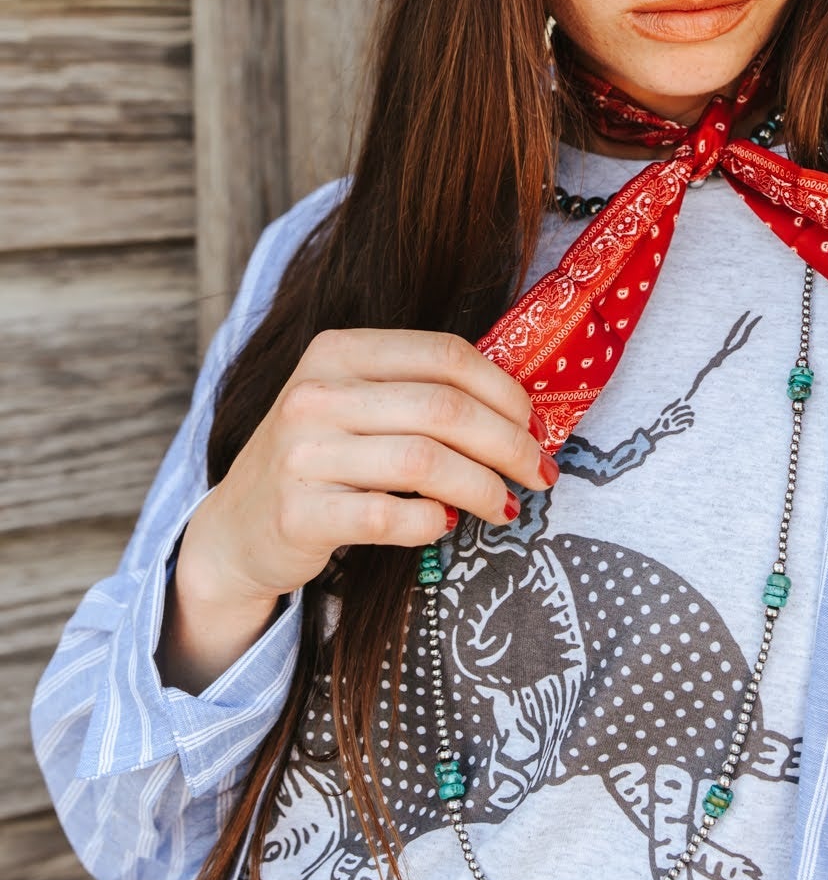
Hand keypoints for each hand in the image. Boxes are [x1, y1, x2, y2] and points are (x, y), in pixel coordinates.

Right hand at [159, 330, 553, 690]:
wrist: (236, 528)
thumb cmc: (321, 461)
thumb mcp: (356, 404)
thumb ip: (419, 392)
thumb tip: (523, 410)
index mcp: (338, 351)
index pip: (444, 354)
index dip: (504, 390)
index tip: (536, 424)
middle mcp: (315, 394)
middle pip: (445, 408)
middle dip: (509, 443)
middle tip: (538, 472)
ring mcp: (302, 453)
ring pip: (425, 462)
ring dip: (484, 487)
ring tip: (506, 505)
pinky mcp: (298, 513)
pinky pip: (390, 515)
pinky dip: (432, 521)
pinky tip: (445, 524)